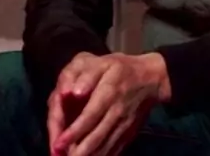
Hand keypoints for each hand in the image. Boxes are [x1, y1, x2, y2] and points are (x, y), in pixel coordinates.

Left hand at [50, 51, 170, 155]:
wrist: (150, 78)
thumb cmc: (121, 68)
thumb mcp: (103, 62)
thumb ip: (87, 75)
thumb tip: (74, 92)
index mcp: (109, 92)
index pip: (90, 115)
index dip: (74, 131)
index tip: (58, 143)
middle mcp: (117, 112)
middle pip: (96, 136)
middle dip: (78, 151)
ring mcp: (124, 126)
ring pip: (105, 147)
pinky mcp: (128, 134)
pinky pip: (114, 151)